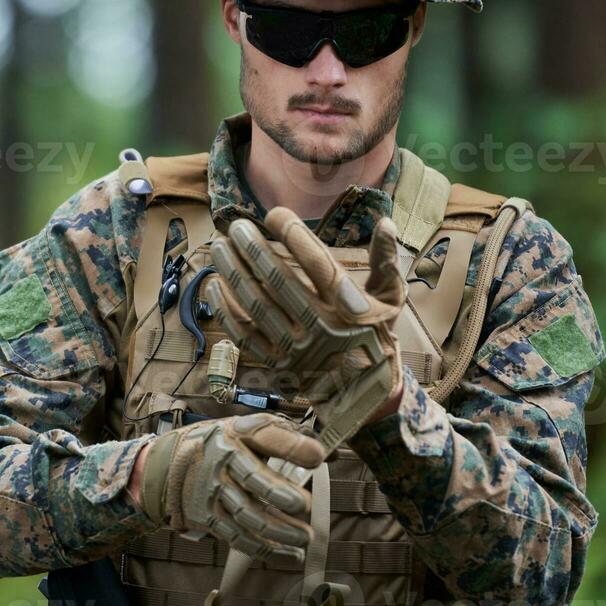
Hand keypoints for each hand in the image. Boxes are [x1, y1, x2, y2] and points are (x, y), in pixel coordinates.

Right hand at [137, 413, 325, 562]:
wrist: (168, 465)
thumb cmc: (222, 446)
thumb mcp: (245, 430)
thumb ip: (282, 438)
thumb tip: (322, 454)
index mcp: (236, 434)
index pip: (264, 436)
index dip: (291, 446)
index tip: (317, 457)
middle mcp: (222, 461)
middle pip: (254, 480)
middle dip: (282, 495)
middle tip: (306, 506)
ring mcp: (213, 491)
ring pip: (249, 515)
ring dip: (280, 530)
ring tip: (305, 538)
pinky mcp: (208, 517)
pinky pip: (240, 537)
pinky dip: (266, 550)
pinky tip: (291, 555)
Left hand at [204, 211, 405, 410]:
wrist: (364, 391)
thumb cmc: (375, 334)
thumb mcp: (391, 299)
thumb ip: (386, 260)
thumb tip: (385, 222)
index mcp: (351, 307)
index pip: (318, 264)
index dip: (294, 235)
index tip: (274, 214)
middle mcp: (323, 327)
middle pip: (280, 282)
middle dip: (254, 250)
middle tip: (236, 227)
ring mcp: (297, 349)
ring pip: (257, 305)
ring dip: (234, 274)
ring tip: (219, 248)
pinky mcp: (277, 365)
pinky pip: (245, 334)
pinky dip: (225, 310)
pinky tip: (214, 285)